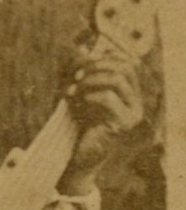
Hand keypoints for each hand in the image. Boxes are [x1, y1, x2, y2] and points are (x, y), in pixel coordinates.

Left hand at [60, 51, 144, 193]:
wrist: (77, 159)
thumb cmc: (79, 128)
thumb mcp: (81, 97)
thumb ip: (84, 76)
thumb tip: (79, 50)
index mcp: (131, 93)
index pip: (128, 61)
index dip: (104, 58)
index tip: (80, 68)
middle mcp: (137, 101)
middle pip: (126, 65)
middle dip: (97, 66)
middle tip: (75, 78)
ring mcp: (133, 113)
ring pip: (118, 79)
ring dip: (91, 80)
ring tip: (72, 91)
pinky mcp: (123, 124)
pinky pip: (108, 98)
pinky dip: (89, 95)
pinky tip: (76, 103)